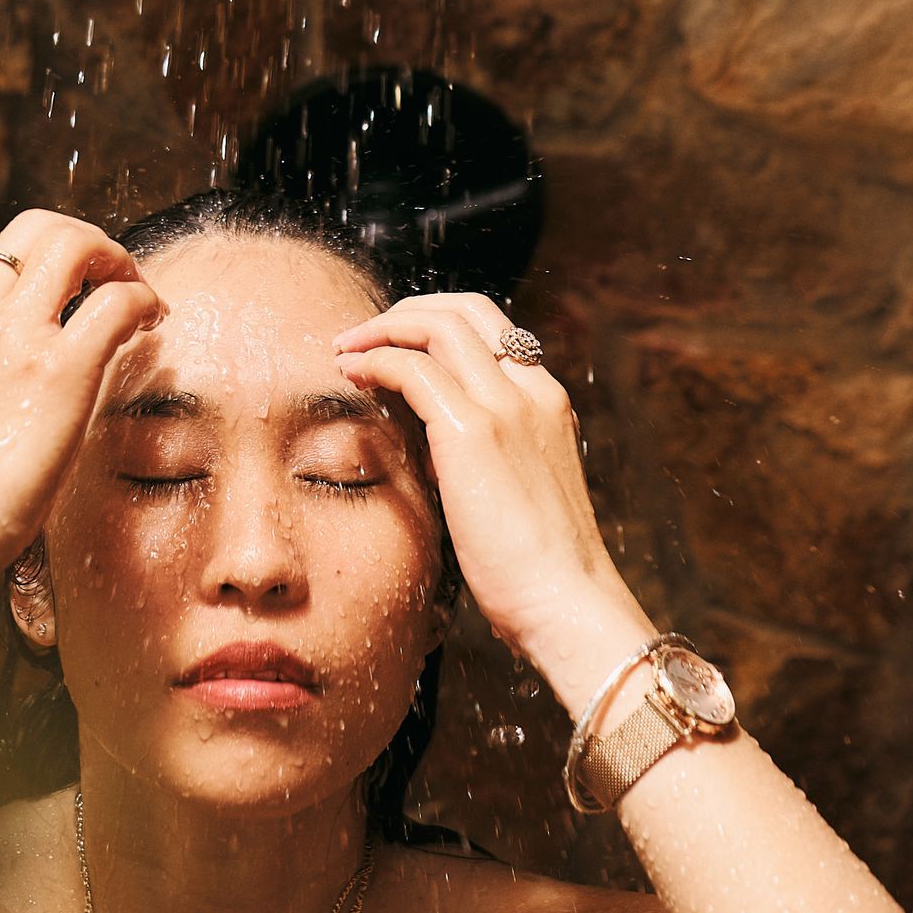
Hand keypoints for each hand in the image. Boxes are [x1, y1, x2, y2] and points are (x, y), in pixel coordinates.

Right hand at [0, 209, 164, 602]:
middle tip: (113, 278)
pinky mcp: (59, 369)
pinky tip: (153, 325)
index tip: (71, 294)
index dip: (42, 267)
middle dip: (85, 242)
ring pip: (74, 242)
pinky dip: (144, 300)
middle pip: (36, 227)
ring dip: (117, 259)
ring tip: (138, 295)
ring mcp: (14, 335)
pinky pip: (117, 302)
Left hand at [332, 292, 646, 678]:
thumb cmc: (536, 568)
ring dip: (382, 328)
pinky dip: (376, 361)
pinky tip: (351, 375)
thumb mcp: (514, 488)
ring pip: (438, 325)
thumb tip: (427, 436)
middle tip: (362, 336)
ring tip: (346, 348)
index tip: (394, 344)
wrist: (566, 603)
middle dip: (406, 310)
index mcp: (547, 401)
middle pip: (466, 308)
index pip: (492, 329)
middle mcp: (532, 390)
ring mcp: (507, 406)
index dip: (436, 324)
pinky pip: (414, 369)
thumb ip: (480, 451)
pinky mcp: (474, 432)